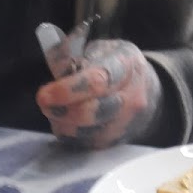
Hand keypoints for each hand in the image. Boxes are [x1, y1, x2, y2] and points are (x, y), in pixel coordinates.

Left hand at [35, 40, 162, 148]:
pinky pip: (85, 143)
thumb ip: (72, 53)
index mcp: (126, 66)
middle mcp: (131, 98)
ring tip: (56, 109)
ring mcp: (125, 124)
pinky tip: (65, 120)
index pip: (97, 82)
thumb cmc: (116, 66)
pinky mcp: (115, 142)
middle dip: (62, 110)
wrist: (147, 93)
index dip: (67, 90)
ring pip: (86, 133)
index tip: (44, 94)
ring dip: (63, 123)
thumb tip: (53, 61)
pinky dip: (69, 134)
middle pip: (92, 113)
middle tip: (44, 102)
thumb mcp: (100, 48)